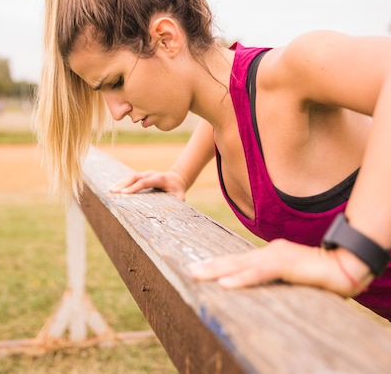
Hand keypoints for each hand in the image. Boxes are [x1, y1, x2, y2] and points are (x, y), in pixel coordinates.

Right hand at [110, 169, 187, 200]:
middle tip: (113, 192)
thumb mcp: (180, 197)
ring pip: (131, 176)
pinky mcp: (142, 176)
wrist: (177, 179)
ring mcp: (146, 174)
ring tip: (110, 190)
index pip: (144, 182)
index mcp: (160, 178)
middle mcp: (151, 174)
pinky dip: (122, 183)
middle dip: (123, 184)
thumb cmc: (177, 191)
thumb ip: (177, 203)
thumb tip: (172, 213)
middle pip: (135, 177)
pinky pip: (131, 178)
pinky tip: (115, 189)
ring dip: (121, 183)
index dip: (134, 187)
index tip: (124, 193)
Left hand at [189, 239, 372, 297]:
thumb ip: (277, 276)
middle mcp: (271, 251)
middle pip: (235, 259)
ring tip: (197, 274)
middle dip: (211, 265)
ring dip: (217, 270)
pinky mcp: (286, 264)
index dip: (220, 263)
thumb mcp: (293, 275)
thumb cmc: (320, 274)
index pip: (241, 259)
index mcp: (272, 253)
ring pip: (241, 263)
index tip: (201, 266)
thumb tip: (263, 283)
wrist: (345, 266)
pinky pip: (259, 273)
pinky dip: (241, 278)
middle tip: (189, 270)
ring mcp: (277, 255)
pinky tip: (225, 284)